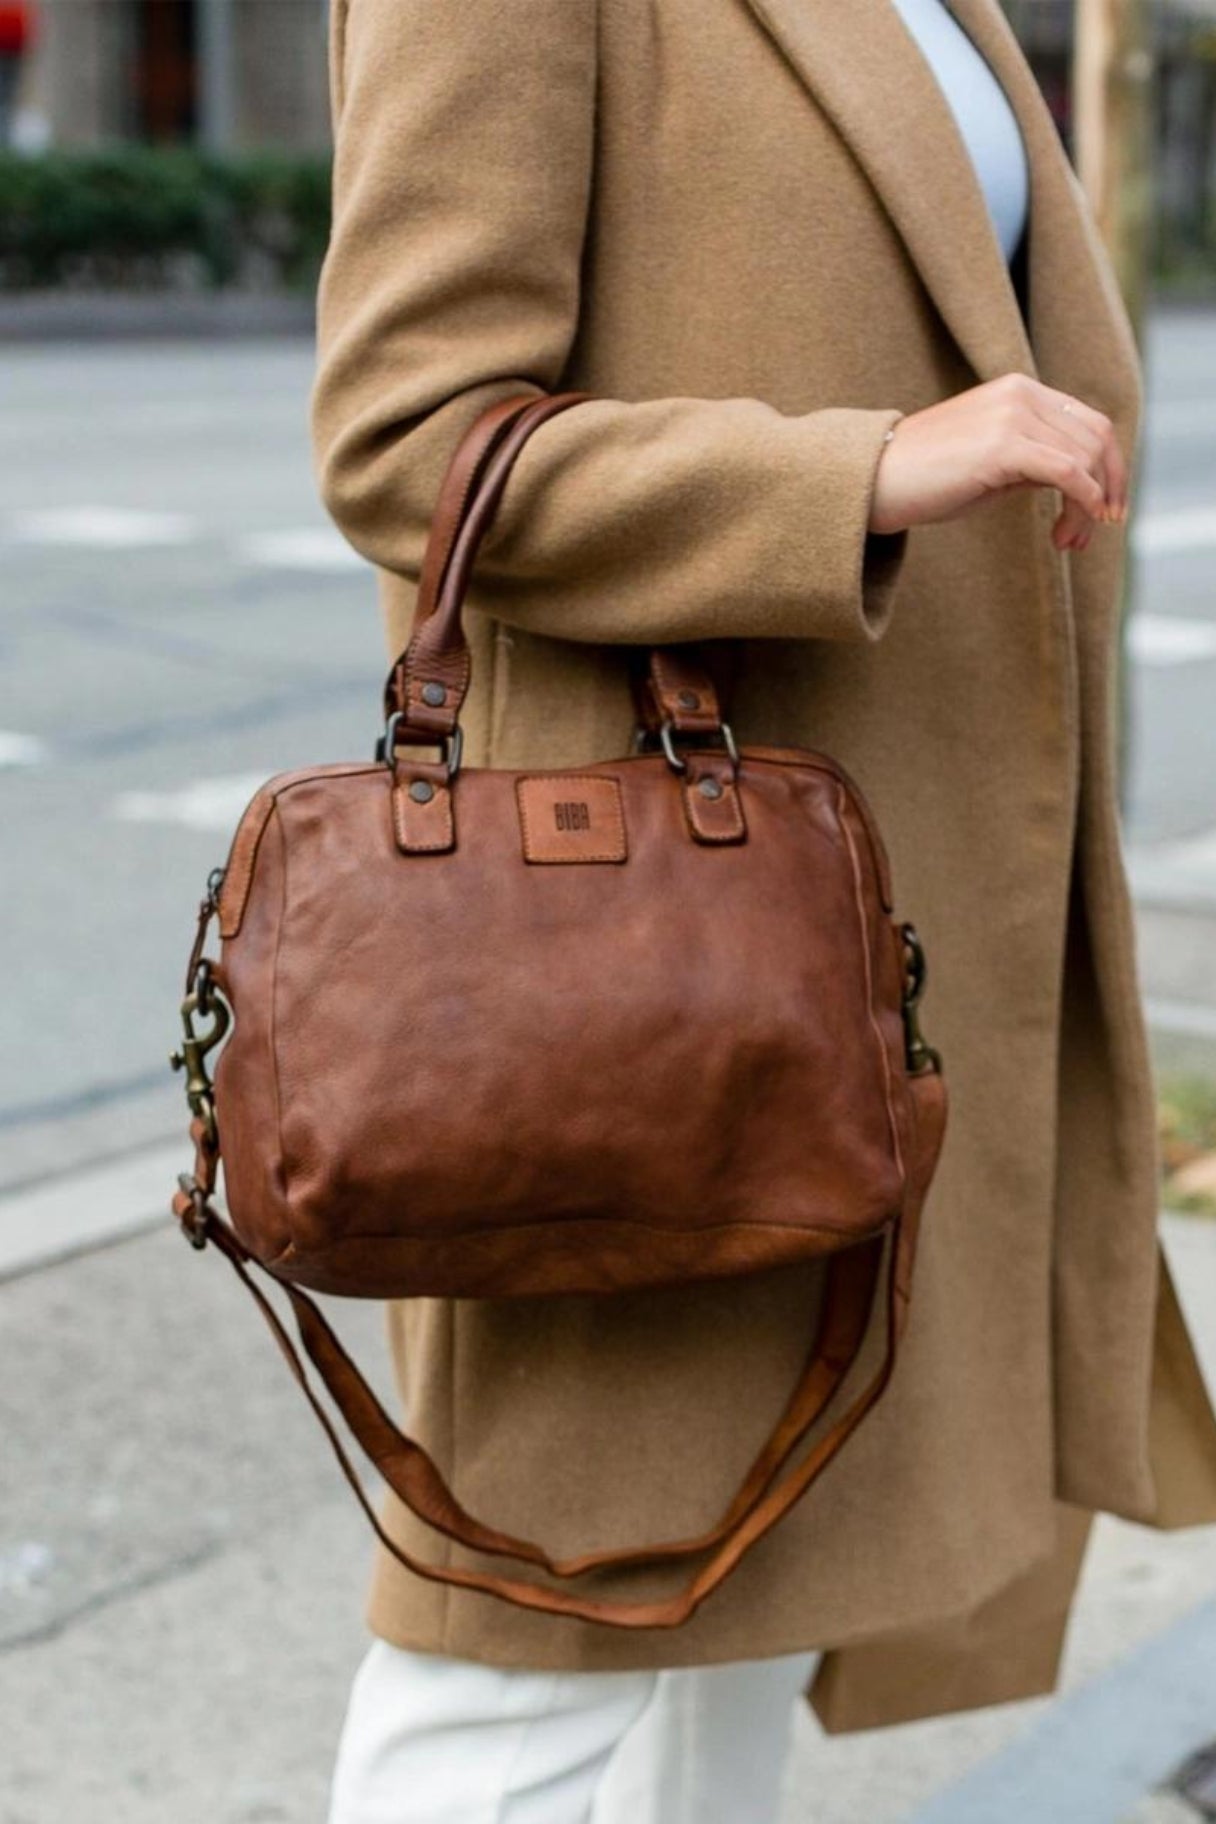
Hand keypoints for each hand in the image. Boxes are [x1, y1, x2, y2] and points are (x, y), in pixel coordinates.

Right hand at [868, 372, 1128, 551]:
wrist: (874, 482)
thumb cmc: (926, 480)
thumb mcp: (992, 464)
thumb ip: (1035, 462)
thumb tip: (1079, 484)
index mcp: (1020, 390)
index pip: (1090, 423)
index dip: (1109, 470)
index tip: (1102, 512)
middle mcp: (1021, 394)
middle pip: (1098, 439)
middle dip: (1106, 492)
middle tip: (1088, 536)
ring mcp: (1012, 415)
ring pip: (1086, 458)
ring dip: (1089, 508)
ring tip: (1066, 542)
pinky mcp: (1003, 445)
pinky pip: (1068, 472)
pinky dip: (1081, 503)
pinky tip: (1067, 532)